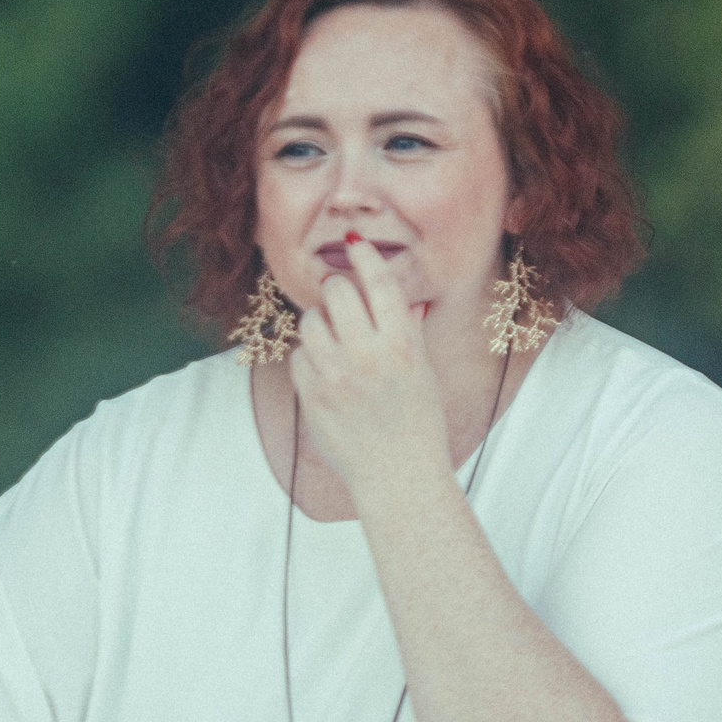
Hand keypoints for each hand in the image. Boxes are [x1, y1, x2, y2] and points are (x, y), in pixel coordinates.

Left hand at [290, 234, 453, 506]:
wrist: (398, 477)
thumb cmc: (417, 423)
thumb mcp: (423, 372)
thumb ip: (408, 331)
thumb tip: (406, 298)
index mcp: (402, 345)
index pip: (379, 282)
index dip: (364, 255)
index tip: (354, 243)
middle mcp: (368, 356)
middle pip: (336, 291)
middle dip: (337, 291)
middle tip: (342, 301)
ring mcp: (336, 376)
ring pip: (310, 321)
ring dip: (320, 325)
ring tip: (335, 344)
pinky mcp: (312, 396)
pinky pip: (298, 356)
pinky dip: (309, 360)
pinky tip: (327, 375)